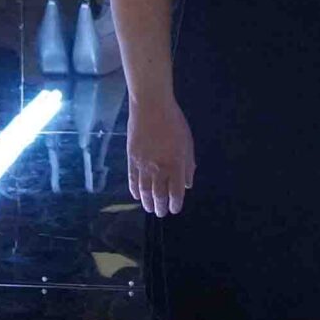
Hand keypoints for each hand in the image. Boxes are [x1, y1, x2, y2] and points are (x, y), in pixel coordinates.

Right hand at [128, 97, 194, 215]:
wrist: (151, 107)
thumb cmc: (174, 122)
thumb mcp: (187, 143)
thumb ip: (188, 165)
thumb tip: (187, 184)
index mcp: (176, 165)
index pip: (176, 192)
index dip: (175, 204)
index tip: (175, 209)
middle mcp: (159, 169)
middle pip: (159, 195)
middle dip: (161, 207)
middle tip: (161, 213)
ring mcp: (143, 165)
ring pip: (144, 191)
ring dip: (147, 203)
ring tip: (149, 208)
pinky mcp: (131, 160)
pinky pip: (132, 180)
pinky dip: (134, 190)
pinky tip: (136, 196)